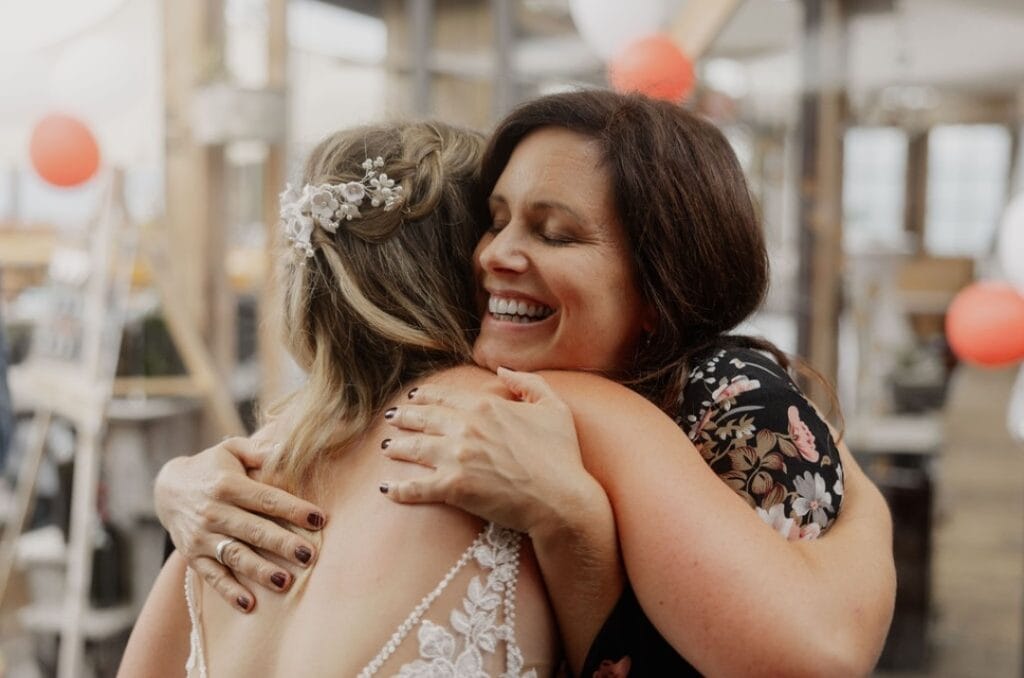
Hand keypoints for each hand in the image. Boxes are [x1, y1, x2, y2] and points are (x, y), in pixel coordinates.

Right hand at [154, 436, 326, 611]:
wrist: (167, 489)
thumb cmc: (212, 467)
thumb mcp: (231, 450)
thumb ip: (260, 450)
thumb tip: (289, 447)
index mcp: (227, 485)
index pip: (266, 499)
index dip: (293, 509)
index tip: (319, 519)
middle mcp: (214, 512)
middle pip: (254, 530)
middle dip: (282, 543)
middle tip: (308, 555)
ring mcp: (202, 537)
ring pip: (235, 556)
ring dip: (259, 570)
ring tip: (285, 581)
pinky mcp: (193, 556)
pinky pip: (212, 576)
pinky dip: (229, 591)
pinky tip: (249, 604)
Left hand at [379, 368, 602, 539]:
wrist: (562, 500)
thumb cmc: (563, 456)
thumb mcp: (555, 407)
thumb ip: (528, 382)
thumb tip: (502, 370)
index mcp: (486, 406)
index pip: (445, 396)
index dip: (425, 396)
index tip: (413, 397)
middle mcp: (466, 427)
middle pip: (424, 419)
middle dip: (404, 417)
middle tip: (391, 417)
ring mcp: (456, 458)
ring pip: (414, 448)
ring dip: (397, 446)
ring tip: (386, 447)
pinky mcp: (453, 488)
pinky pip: (417, 487)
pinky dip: (399, 489)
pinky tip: (387, 490)